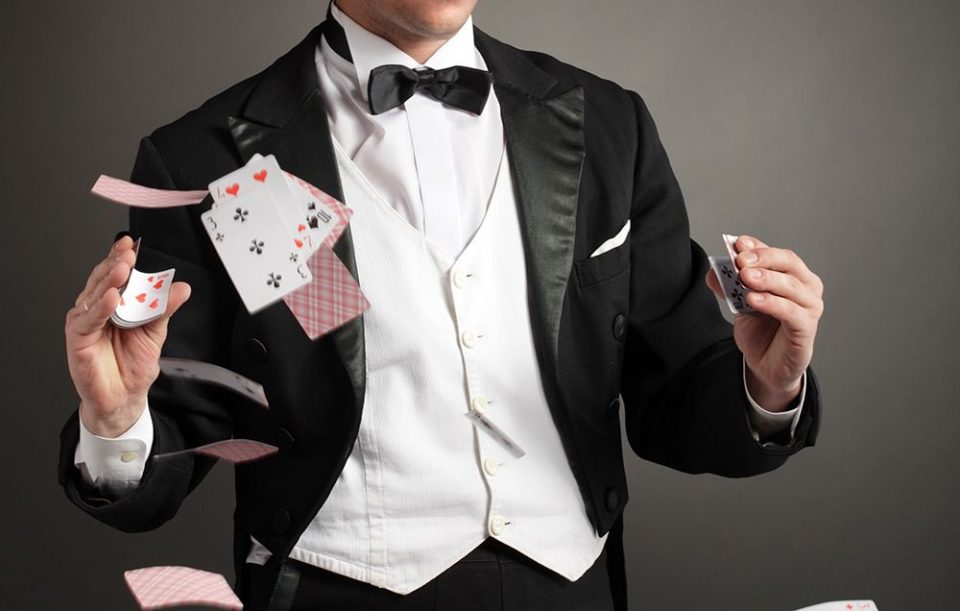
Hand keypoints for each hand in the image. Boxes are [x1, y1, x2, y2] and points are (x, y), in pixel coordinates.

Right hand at [65, 236, 190, 436]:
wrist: (125, 397)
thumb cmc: (133, 364)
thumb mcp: (155, 331)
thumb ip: (164, 308)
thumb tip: (182, 288)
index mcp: (114, 303)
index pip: (115, 275)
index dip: (120, 257)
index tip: (131, 243)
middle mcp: (97, 309)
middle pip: (102, 280)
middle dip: (115, 264)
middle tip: (128, 253)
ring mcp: (85, 322)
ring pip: (93, 295)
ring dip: (108, 281)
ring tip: (122, 268)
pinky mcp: (77, 339)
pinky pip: (88, 320)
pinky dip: (99, 307)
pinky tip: (110, 297)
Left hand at [706, 235, 823, 410]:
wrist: (766, 364)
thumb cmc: (760, 329)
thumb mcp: (740, 303)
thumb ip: (729, 287)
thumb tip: (713, 271)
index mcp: (792, 275)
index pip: (777, 254)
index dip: (758, 247)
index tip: (737, 243)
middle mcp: (806, 286)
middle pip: (788, 263)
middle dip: (763, 259)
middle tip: (740, 261)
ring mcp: (810, 307)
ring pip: (790, 286)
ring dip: (766, 279)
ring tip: (744, 277)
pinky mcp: (806, 328)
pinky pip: (791, 312)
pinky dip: (772, 303)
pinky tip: (753, 299)